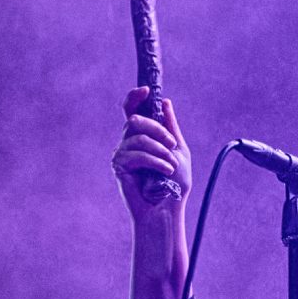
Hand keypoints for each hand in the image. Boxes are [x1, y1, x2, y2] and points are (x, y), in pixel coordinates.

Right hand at [112, 87, 192, 225]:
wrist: (168, 208)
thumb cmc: (174, 183)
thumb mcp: (178, 150)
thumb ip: (170, 127)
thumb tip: (165, 102)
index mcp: (142, 136)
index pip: (132, 111)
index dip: (135, 98)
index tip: (146, 90)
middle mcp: (128, 142)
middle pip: (135, 121)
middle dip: (157, 130)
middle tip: (171, 145)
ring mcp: (122, 154)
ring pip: (138, 138)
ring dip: (160, 151)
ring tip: (171, 165)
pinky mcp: (119, 167)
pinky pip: (136, 155)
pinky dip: (155, 161)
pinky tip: (166, 170)